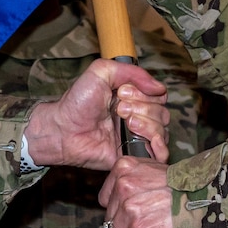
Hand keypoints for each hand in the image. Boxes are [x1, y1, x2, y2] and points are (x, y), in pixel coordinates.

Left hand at [26, 60, 168, 170]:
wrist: (64, 130)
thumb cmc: (78, 102)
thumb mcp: (101, 72)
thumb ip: (131, 72)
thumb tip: (159, 87)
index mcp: (134, 98)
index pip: (158, 96)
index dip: (144, 94)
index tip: (122, 93)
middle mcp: (139, 117)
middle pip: (162, 113)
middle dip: (142, 108)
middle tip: (118, 110)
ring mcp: (137, 137)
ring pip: (162, 131)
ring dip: (145, 124)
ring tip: (124, 123)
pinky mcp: (134, 155)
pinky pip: (160, 154)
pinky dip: (157, 146)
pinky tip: (137, 137)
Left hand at [96, 154, 175, 227]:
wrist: (203, 197)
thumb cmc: (182, 185)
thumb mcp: (154, 168)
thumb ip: (134, 177)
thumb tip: (122, 195)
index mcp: (123, 168)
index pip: (105, 198)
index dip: (116, 209)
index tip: (127, 214)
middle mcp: (124, 186)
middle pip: (109, 217)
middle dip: (122, 225)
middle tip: (140, 226)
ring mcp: (130, 209)